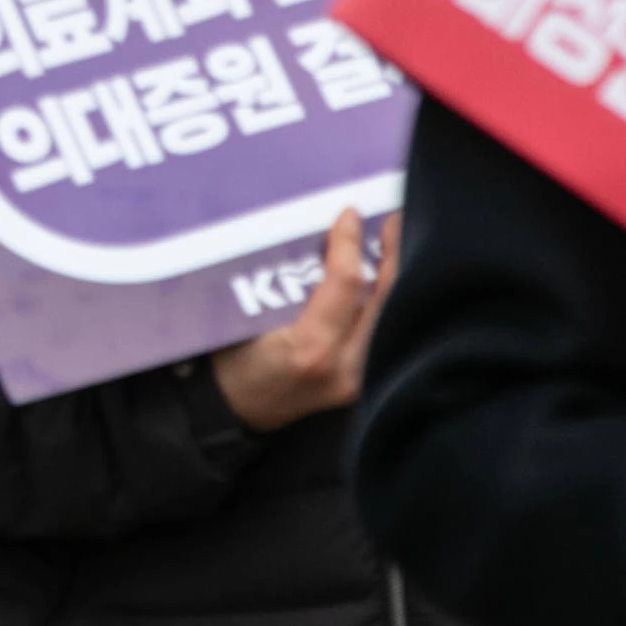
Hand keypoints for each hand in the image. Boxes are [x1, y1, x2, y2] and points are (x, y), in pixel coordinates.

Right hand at [207, 206, 396, 430]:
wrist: (232, 411)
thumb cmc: (230, 359)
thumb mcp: (245, 316)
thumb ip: (283, 281)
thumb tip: (319, 234)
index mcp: (310, 348)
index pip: (345, 284)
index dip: (350, 243)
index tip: (349, 213)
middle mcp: (342, 368)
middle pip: (383, 301)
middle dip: (391, 255)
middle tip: (394, 219)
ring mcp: (356, 381)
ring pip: (389, 318)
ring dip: (393, 278)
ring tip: (395, 243)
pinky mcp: (360, 386)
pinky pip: (381, 335)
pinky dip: (385, 303)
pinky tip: (386, 280)